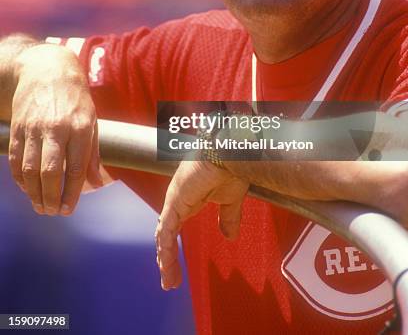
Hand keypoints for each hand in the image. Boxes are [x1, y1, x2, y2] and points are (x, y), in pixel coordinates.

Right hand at [8, 44, 101, 215]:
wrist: (47, 71)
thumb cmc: (75, 100)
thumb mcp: (91, 121)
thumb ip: (93, 154)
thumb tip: (96, 184)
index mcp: (79, 127)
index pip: (76, 168)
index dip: (72, 193)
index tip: (68, 209)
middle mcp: (56, 128)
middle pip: (50, 172)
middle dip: (50, 198)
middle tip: (52, 212)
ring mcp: (34, 128)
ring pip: (29, 169)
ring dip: (34, 193)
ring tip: (40, 206)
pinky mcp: (18, 128)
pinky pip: (15, 159)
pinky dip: (19, 179)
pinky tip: (27, 188)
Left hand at [155, 159, 248, 289]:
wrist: (230, 153)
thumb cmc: (230, 168)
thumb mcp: (230, 201)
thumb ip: (227, 219)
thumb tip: (229, 236)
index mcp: (188, 199)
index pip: (174, 228)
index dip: (173, 249)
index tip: (175, 269)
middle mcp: (178, 200)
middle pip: (165, 235)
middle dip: (167, 259)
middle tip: (170, 281)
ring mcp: (174, 200)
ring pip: (163, 236)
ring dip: (165, 260)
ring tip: (169, 281)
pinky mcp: (175, 201)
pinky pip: (166, 230)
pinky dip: (165, 248)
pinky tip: (165, 264)